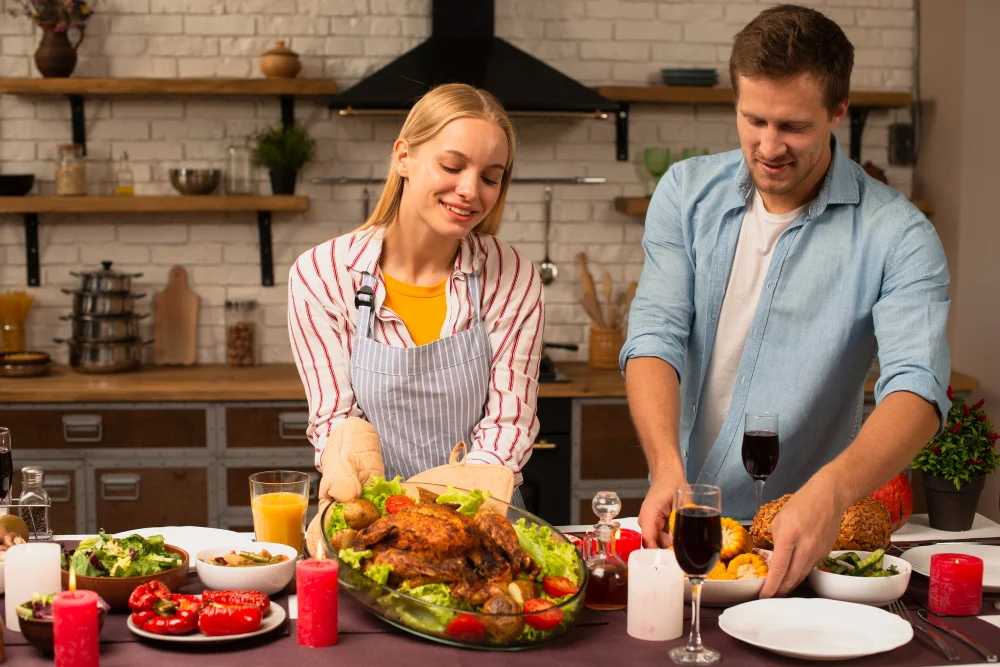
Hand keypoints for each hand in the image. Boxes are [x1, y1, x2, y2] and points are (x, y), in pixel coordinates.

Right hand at [638, 467, 687, 548]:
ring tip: (681, 529)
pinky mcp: (653, 524)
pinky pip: (661, 536)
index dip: (657, 554)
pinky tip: (677, 528)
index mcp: (649, 515)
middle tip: (685, 543)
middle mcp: (645, 521)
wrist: (667, 474)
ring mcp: (648, 523)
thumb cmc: (673, 484)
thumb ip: (678, 524)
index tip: (670, 562)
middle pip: (654, 544)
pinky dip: (670, 536)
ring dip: (671, 541)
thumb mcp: (682, 503)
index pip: (648, 540)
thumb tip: (675, 543)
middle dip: (669, 548)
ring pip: (658, 542)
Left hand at [760, 479, 840, 597]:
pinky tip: (793, 574)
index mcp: (789, 536)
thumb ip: (776, 541)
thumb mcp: (779, 520)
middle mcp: (805, 547)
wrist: (828, 498)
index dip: (771, 585)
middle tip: (770, 598)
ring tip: (780, 591)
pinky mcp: (825, 554)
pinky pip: (810, 568)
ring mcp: (817, 552)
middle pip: (792, 578)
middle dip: (780, 590)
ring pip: (802, 576)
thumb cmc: (800, 505)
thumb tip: (775, 557)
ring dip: (790, 585)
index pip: (779, 568)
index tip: (763, 596)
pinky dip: (800, 573)